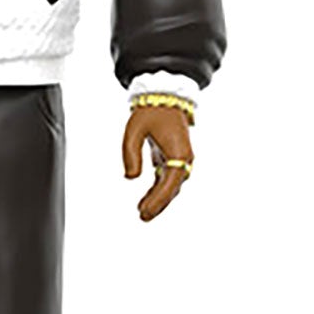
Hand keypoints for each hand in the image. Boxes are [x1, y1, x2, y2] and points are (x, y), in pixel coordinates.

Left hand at [121, 105, 193, 221]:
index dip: (158, 199)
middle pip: (172, 187)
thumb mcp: (134, 131)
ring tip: (143, 212)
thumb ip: (131, 154)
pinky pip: (167, 178)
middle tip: (143, 217)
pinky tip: (146, 200)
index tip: (145, 211)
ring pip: (170, 185)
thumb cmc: (150, 112)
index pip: (170, 182)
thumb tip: (130, 178)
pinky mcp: (173, 157)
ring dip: (158, 199)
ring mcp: (180, 158)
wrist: (164, 97)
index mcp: (178, 152)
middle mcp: (184, 158)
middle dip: (158, 204)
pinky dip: (158, 190)